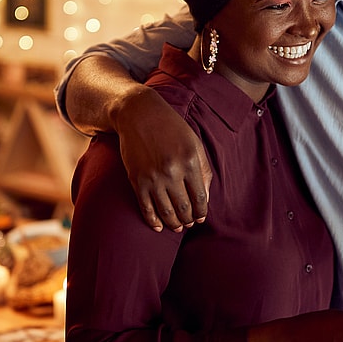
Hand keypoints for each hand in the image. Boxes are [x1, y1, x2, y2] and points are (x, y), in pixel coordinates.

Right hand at [114, 88, 211, 231]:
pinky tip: (158, 227)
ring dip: (173, 224)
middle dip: (188, 220)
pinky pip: (146, 207)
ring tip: (177, 227)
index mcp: (189, 162)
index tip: (200, 218)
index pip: (200, 198)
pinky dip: (153, 221)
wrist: (139, 114)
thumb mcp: (194, 143)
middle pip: (184, 208)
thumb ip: (203, 170)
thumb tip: (204, 198)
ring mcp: (153, 177)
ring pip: (166, 212)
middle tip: (189, 223)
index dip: (201, 212)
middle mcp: (172, 171)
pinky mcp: (137, 180)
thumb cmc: (171, 127)